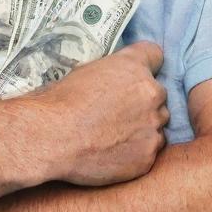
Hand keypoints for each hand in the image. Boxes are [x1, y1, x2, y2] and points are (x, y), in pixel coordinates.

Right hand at [33, 41, 168, 186]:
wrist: (53, 138)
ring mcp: (152, 127)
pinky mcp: (148, 157)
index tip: (132, 75)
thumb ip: (112, 73)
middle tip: (118, 111)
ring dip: (143, 127)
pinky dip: (135, 152)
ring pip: (158, 124)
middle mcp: (151, 93)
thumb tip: (116, 81)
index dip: (144, 64)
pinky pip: (149, 151)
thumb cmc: (60, 101)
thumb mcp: (85, 71)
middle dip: (143, 100)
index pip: (155, 55)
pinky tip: (112, 153)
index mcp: (134, 67)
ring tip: (114, 134)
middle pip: (158, 94)